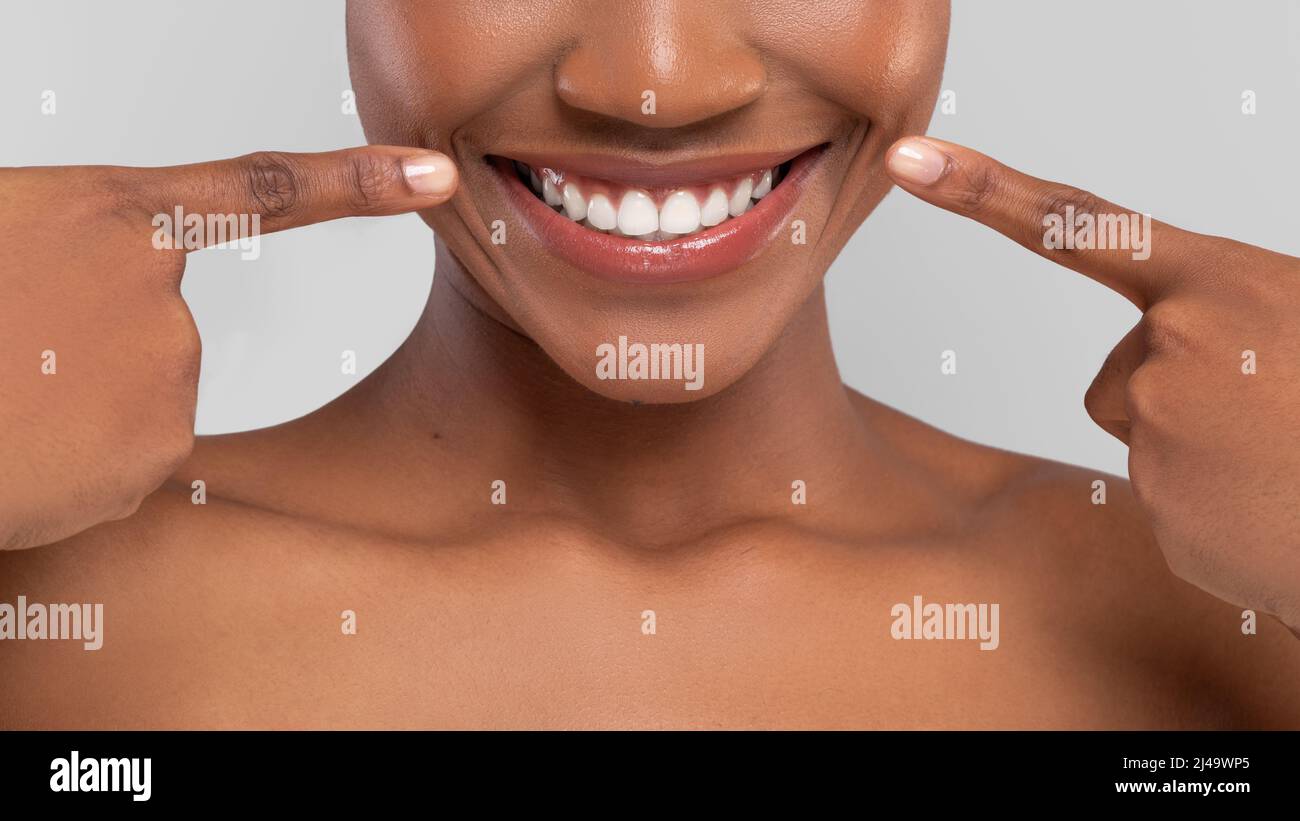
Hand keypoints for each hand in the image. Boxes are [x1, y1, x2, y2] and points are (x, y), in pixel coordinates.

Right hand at [0, 146, 456, 549]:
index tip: (436, 175)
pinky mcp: (157, 450)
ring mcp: (164, 370)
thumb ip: (73, 254)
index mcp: (107, 216)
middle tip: (14, 359)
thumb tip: (105, 293)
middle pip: (164, 331)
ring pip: (145, 400)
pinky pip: (132, 461)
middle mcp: (158, 290)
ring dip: (81, 411)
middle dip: (94, 354)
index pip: (262, 188)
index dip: (358, 181)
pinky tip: (25, 449)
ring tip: (9, 400)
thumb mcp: (5, 240)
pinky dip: (79, 465)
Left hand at [885, 136, 1299, 629]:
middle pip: (1118, 376)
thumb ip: (1217, 309)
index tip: (914, 161)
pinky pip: (1163, 500)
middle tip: (1266, 424)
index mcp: (1218, 281)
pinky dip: (1210, 513)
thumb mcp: (1290, 316)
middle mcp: (1173, 344)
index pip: (1077, 225)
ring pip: (1142, 439)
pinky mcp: (1159, 505)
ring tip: (1273, 465)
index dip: (985, 192)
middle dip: (1179, 402)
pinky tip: (1262, 509)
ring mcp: (1160, 427)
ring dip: (1200, 457)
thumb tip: (1166, 341)